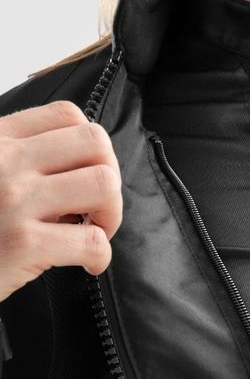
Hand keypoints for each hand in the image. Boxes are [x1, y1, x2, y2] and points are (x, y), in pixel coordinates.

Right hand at [0, 99, 122, 301]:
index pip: (68, 116)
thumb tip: (79, 171)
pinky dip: (101, 255)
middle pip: (95, 143)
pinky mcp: (23, 242)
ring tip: (92, 230)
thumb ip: (21, 162)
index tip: (83, 178)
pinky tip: (87, 262)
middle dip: (109, 176)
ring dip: (111, 213)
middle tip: (95, 207)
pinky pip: (92, 241)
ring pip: (103, 184)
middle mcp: (4, 161)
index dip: (92, 149)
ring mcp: (14, 199)